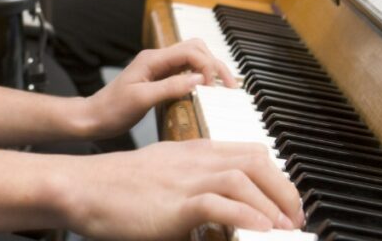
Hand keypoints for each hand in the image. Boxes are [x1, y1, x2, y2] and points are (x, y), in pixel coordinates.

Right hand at [63, 139, 303, 239]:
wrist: (85, 187)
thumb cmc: (119, 187)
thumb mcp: (164, 175)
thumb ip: (193, 183)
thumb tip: (219, 206)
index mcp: (195, 150)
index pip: (250, 152)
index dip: (276, 176)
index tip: (288, 201)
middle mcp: (196, 160)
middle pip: (255, 161)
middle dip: (284, 189)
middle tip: (296, 217)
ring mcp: (186, 179)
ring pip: (244, 178)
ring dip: (272, 205)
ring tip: (285, 228)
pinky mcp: (176, 204)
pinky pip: (220, 204)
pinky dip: (246, 216)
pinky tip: (260, 231)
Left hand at [83, 39, 235, 139]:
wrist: (94, 117)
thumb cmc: (112, 109)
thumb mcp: (142, 100)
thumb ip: (170, 87)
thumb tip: (199, 79)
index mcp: (152, 59)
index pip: (190, 51)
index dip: (207, 66)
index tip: (213, 88)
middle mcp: (157, 58)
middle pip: (196, 49)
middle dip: (215, 63)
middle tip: (230, 86)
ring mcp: (159, 67)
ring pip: (193, 58)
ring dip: (210, 69)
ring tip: (225, 87)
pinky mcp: (160, 78)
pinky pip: (186, 71)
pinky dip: (201, 77)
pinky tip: (208, 90)